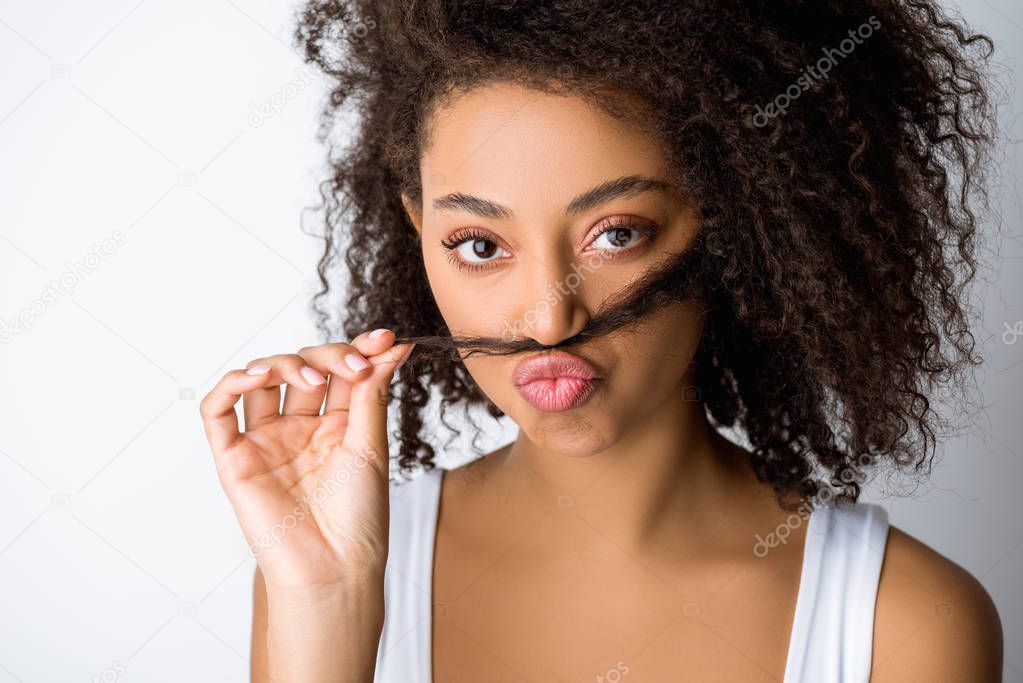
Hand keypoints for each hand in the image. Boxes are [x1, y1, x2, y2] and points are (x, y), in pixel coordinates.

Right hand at [199, 329, 413, 594]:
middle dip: (329, 356)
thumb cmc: (358, 516)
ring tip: (314, 380)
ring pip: (261, 379)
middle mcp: (300, 428)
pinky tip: (259, 376)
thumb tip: (393, 347)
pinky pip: (218, 411)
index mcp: (337, 425)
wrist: (335, 566)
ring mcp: (266, 440)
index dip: (359, 350)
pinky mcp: (235, 458)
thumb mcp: (371, 444)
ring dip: (284, 363)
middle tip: (355, 365)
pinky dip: (232, 384)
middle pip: (303, 367)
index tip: (385, 339)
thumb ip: (372, 392)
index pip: (340, 371)